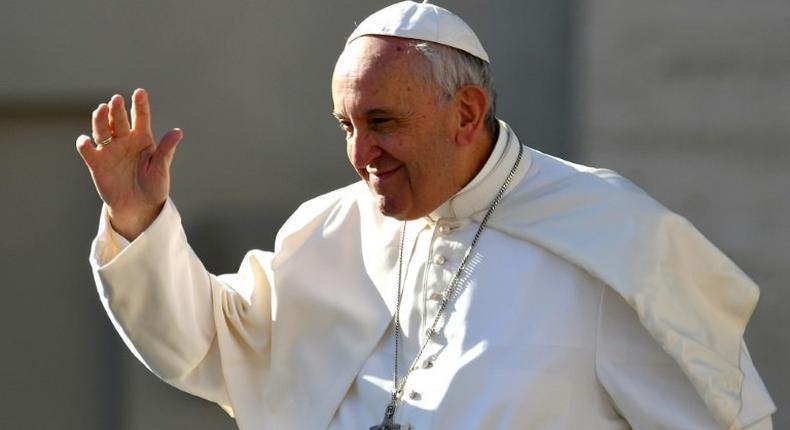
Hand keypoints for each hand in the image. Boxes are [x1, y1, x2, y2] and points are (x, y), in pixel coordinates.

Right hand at [76, 88, 182, 239]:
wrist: (139, 206)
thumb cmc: (154, 185)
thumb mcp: (162, 168)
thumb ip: (167, 150)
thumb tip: (178, 132)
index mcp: (142, 138)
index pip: (140, 117)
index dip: (140, 104)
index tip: (140, 92)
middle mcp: (124, 140)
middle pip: (119, 120)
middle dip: (117, 109)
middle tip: (116, 99)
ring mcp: (109, 150)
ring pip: (102, 130)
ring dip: (100, 120)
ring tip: (102, 109)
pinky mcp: (97, 163)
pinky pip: (88, 151)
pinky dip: (85, 144)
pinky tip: (86, 140)